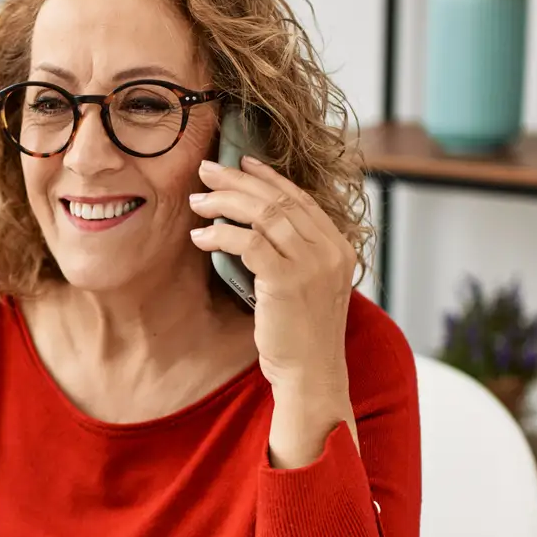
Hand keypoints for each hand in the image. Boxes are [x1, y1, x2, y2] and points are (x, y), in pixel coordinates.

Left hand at [188, 156, 357, 464]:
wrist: (312, 376)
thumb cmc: (302, 338)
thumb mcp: (308, 289)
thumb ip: (296, 256)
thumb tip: (257, 229)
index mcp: (339, 248)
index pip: (301, 198)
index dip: (268, 177)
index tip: (242, 160)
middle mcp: (330, 250)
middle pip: (279, 199)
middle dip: (239, 180)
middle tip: (206, 168)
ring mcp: (312, 263)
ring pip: (263, 213)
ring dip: (224, 202)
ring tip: (197, 200)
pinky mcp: (286, 280)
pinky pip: (247, 241)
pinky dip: (220, 235)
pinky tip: (200, 237)